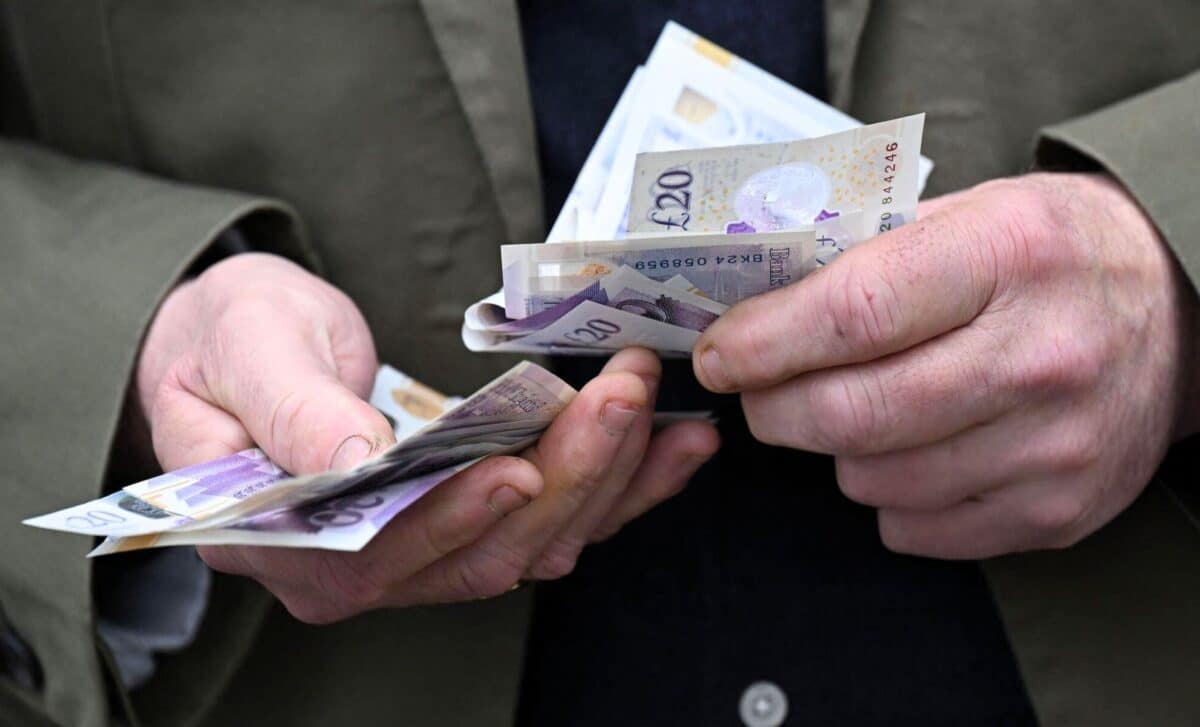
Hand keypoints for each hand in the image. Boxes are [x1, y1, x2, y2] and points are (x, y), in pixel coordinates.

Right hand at [139, 253, 718, 621]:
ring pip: (531, 543)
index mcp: (283, 541)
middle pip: (478, 553)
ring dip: (605, 479)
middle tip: (619, 394)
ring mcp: (419, 553)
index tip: (520, 466)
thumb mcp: (243, 349)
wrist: (245, 345)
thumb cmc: (227, 342)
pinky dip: (619, 486)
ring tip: (658, 410)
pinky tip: (672, 447)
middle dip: (562, 475)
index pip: (376, 552)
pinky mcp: (468, 522)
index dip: (451, 519)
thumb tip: (353, 456)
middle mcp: (358, 568)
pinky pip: (554, 520)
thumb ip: (291, 405)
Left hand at [692, 173, 1198, 558]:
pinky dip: (887, 495)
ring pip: (873, 478)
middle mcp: (1040, 355)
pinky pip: (916, 528)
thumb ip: (861, 253)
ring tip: (855, 408)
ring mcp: (1055, 446)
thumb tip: (748, 302)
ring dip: (834, 450)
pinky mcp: (1058, 512)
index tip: (718, 354)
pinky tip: (912, 448)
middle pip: (852, 413)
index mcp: (1006, 255)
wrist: (1179, 311)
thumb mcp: (968, 212)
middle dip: (772, 409)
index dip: (763, 342)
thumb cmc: (1049, 254)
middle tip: (754, 392)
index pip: (853, 314)